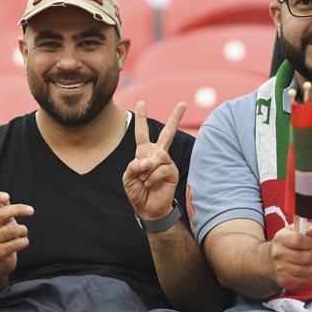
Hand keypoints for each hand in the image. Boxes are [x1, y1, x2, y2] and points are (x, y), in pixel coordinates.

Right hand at [0, 191, 33, 280]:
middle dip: (18, 209)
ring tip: (23, 232)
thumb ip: (2, 210)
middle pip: (0, 214)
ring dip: (23, 230)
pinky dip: (24, 241)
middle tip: (30, 210)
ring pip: (13, 229)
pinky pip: (18, 243)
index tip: (7, 196)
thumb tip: (6, 198)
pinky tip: (22, 243)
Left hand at [123, 101, 185, 220]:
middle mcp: (157, 154)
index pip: (141, 132)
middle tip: (183, 103)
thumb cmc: (137, 191)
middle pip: (167, 133)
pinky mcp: (173, 171)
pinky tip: (151, 184)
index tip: (142, 103)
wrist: (147, 209)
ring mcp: (167, 162)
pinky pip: (161, 169)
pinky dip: (152, 178)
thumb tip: (147, 161)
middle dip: (175, 118)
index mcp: (144, 152)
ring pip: (158, 156)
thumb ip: (134, 166)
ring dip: (147, 170)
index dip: (141, 118)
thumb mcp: (128, 177)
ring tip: (144, 180)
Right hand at [268, 223, 311, 290]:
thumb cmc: (284, 245)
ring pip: (308, 270)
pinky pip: (306, 280)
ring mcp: (281, 269)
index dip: (309, 242)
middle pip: (307, 257)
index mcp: (280, 239)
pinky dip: (308, 276)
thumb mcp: (291, 232)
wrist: (268, 262)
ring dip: (311, 266)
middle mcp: (278, 254)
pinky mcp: (285, 281)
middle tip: (306, 253)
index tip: (309, 242)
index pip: (299, 240)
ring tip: (305, 262)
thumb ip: (305, 228)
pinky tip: (303, 271)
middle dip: (311, 255)